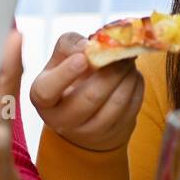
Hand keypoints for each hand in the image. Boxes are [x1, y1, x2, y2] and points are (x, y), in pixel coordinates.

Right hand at [28, 32, 143, 151]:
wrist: (83, 116)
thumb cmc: (69, 80)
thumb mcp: (59, 61)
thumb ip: (69, 46)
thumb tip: (89, 46)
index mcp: (43, 99)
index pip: (48, 90)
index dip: (65, 74)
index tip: (83, 58)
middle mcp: (62, 120)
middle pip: (90, 97)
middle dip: (111, 71)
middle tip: (123, 53)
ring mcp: (89, 131)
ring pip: (116, 103)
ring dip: (128, 77)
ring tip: (129, 61)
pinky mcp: (114, 133)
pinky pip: (132, 108)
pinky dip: (136, 87)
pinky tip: (132, 76)